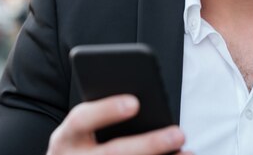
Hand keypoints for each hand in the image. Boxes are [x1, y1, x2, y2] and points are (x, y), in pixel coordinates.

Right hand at [46, 94, 192, 154]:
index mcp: (65, 137)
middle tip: (178, 133)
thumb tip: (142, 103)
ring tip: (187, 152)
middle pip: (113, 153)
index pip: (82, 120)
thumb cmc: (82, 141)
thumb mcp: (83, 128)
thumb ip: (103, 114)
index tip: (135, 103)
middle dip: (148, 145)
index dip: (106, 110)